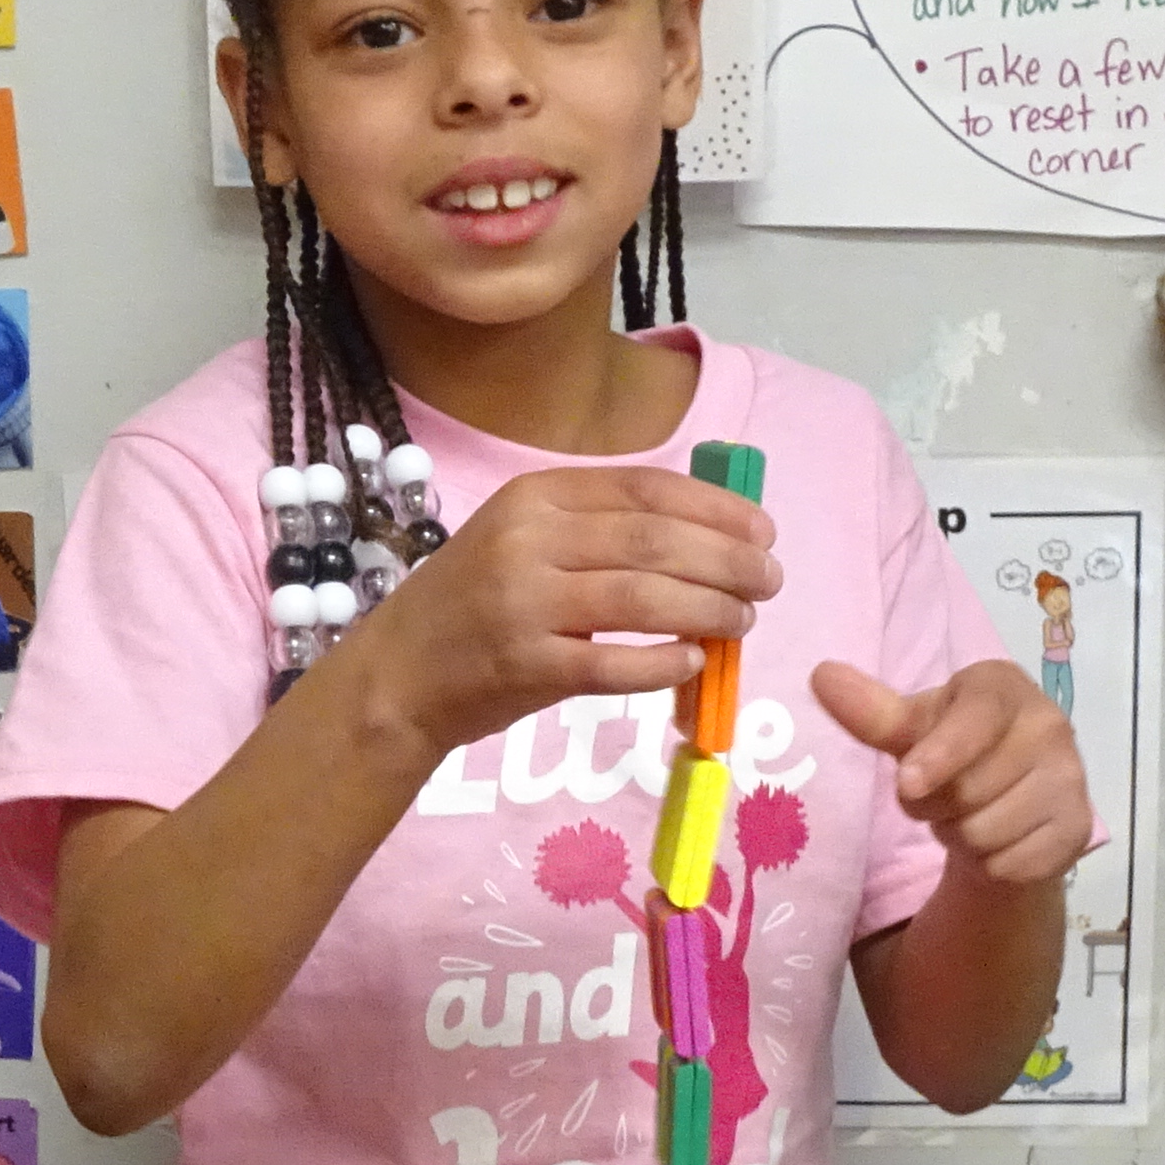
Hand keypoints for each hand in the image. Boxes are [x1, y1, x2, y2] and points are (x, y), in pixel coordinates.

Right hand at [328, 465, 780, 766]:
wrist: (396, 676)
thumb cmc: (474, 605)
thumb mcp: (525, 541)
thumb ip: (600, 532)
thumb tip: (711, 539)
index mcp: (535, 496)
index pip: (645, 488)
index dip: (715, 509)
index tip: (762, 532)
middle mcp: (529, 540)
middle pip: (655, 541)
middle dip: (727, 562)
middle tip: (768, 583)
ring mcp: (524, 602)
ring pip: (643, 598)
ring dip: (708, 609)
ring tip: (742, 621)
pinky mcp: (525, 665)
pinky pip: (614, 663)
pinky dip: (663, 662)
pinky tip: (693, 662)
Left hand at [812, 657, 1093, 886]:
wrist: (1008, 799)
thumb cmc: (951, 749)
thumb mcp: (911, 729)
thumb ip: (872, 711)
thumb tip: (823, 676)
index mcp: (1004, 687)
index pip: (976, 719)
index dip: (940, 755)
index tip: (907, 784)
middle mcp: (1050, 725)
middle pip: (970, 788)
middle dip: (936, 803)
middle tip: (940, 794)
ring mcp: (1071, 778)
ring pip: (988, 832)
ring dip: (961, 836)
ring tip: (969, 814)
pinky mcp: (1078, 828)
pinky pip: (1013, 863)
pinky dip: (991, 863)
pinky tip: (996, 839)